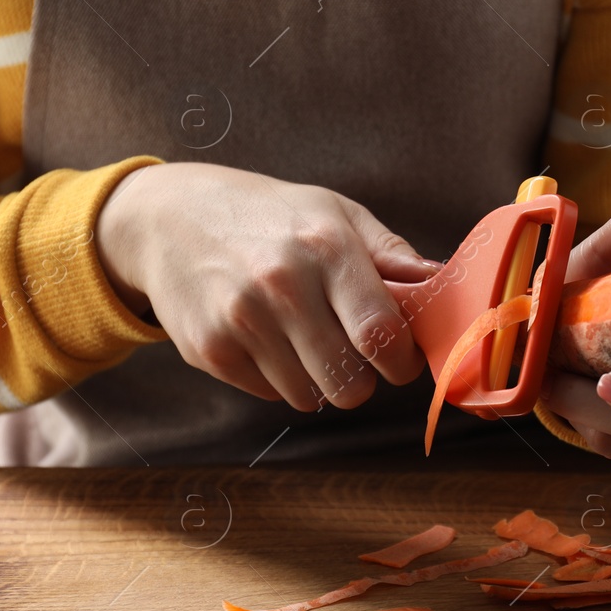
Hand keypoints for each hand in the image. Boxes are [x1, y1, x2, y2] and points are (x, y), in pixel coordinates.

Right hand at [95, 163, 438, 410]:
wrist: (166, 217)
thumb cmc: (266, 215)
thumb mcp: (332, 212)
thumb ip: (391, 253)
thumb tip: (443, 285)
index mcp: (326, 248)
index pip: (381, 335)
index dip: (401, 362)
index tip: (398, 359)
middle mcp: (282, 285)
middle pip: (349, 384)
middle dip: (360, 379)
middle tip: (351, 353)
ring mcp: (241, 321)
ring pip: (310, 398)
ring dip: (317, 379)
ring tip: (301, 337)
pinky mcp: (210, 350)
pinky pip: (270, 395)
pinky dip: (277, 377)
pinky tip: (264, 337)